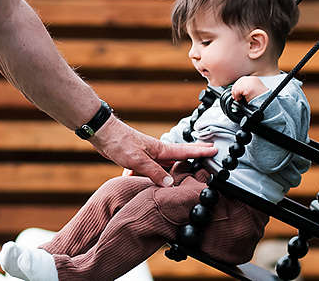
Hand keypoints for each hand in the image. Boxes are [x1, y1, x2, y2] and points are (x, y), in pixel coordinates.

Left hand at [90, 117, 217, 186]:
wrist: (102, 134)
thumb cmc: (120, 143)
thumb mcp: (138, 161)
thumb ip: (154, 172)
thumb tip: (170, 184)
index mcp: (161, 150)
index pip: (186, 151)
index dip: (201, 151)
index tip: (215, 150)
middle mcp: (157, 152)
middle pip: (179, 157)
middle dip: (193, 158)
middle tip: (208, 156)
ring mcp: (147, 155)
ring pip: (162, 166)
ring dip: (168, 173)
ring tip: (178, 179)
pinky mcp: (137, 159)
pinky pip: (147, 171)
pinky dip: (145, 177)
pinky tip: (138, 183)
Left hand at [231, 76, 267, 103]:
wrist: (267, 102)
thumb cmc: (261, 98)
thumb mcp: (254, 89)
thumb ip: (247, 86)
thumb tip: (237, 90)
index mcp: (253, 79)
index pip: (241, 80)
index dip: (237, 86)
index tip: (235, 92)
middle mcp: (251, 79)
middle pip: (238, 83)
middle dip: (235, 90)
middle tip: (235, 97)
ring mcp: (249, 83)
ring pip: (237, 87)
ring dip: (236, 94)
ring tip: (238, 98)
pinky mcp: (248, 89)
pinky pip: (237, 91)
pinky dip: (237, 96)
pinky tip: (240, 99)